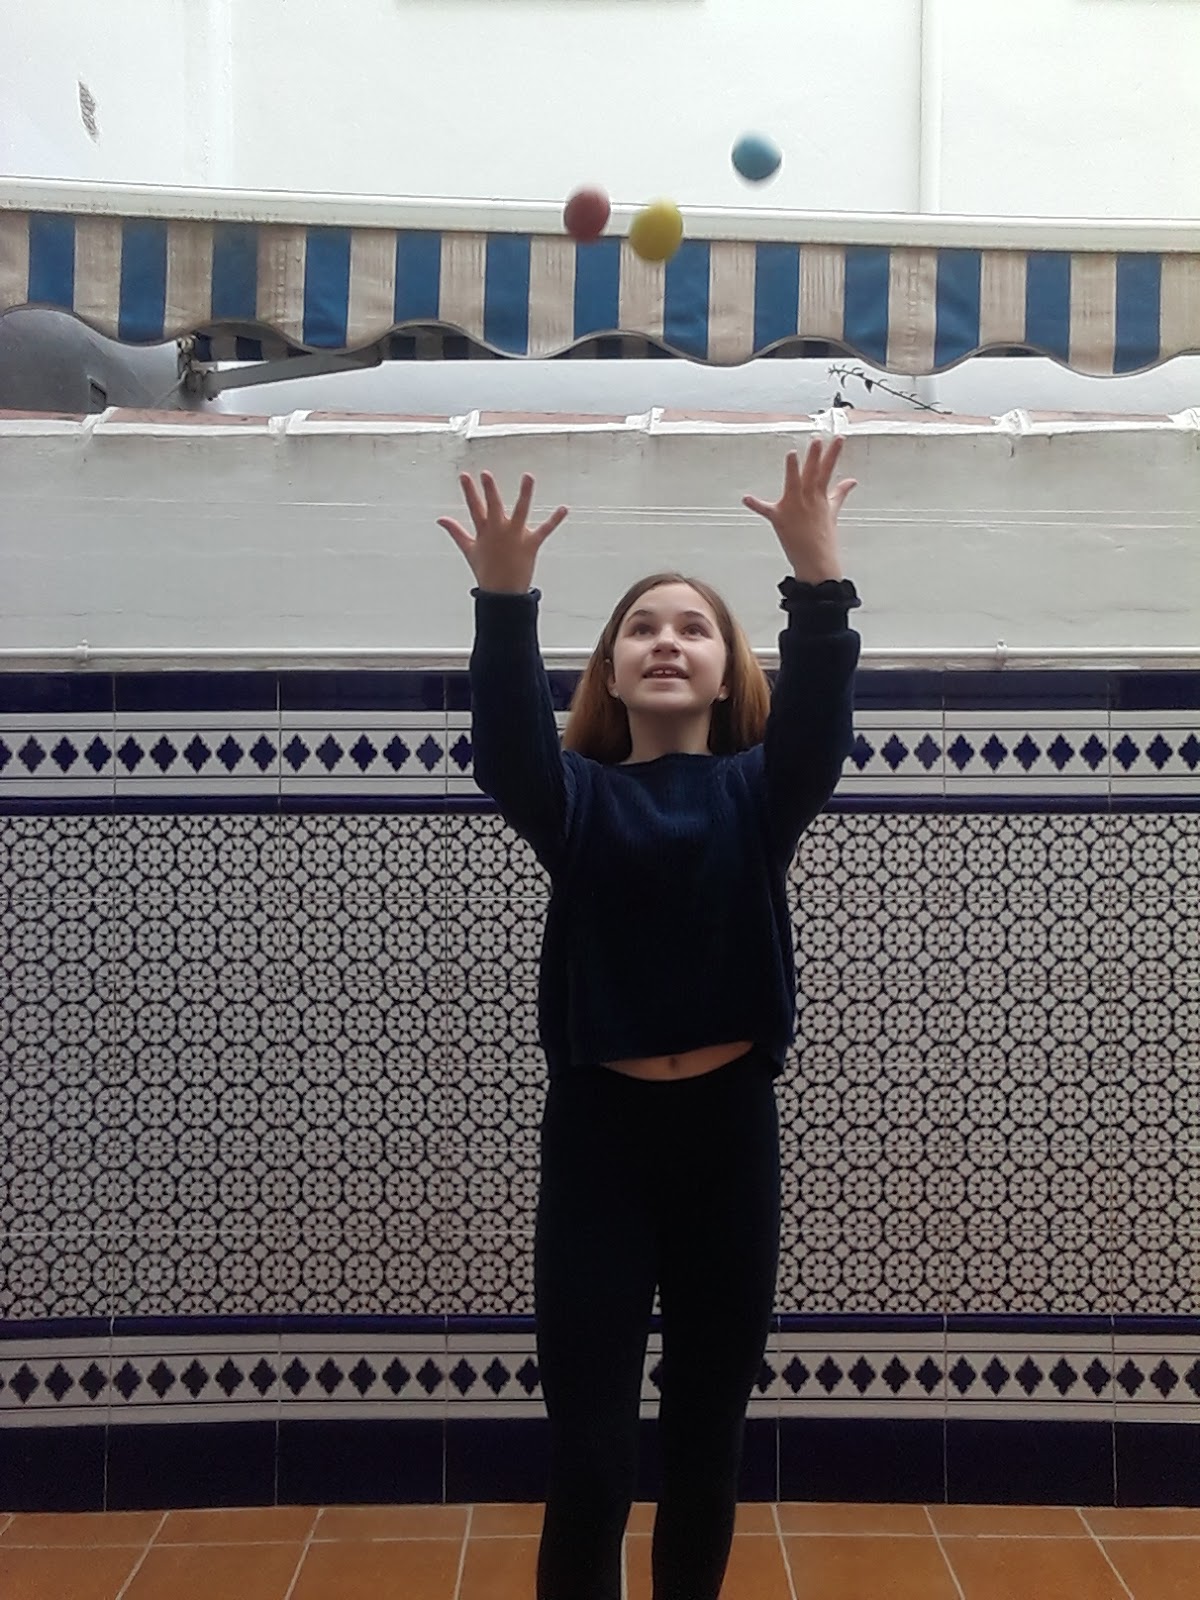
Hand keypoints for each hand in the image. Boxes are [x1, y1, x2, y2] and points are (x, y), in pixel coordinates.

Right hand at [438, 471, 568, 592]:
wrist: (502, 594)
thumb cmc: (486, 571)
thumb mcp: (469, 549)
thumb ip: (455, 531)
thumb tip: (440, 519)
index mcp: (484, 532)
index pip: (474, 507)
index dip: (469, 491)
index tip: (465, 475)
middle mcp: (499, 531)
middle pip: (493, 507)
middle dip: (489, 490)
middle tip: (486, 474)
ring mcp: (515, 537)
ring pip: (520, 511)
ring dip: (525, 494)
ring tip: (528, 476)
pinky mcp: (530, 544)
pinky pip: (544, 530)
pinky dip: (554, 520)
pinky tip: (564, 509)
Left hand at [742, 439, 856, 582]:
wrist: (817, 562)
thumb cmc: (824, 539)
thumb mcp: (832, 513)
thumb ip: (839, 494)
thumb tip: (851, 481)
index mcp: (820, 496)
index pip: (828, 470)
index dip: (833, 453)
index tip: (838, 437)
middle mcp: (808, 499)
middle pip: (812, 474)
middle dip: (815, 456)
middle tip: (816, 440)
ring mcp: (794, 508)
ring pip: (794, 485)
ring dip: (793, 470)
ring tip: (792, 454)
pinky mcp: (780, 519)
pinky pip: (766, 510)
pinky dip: (756, 505)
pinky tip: (746, 498)